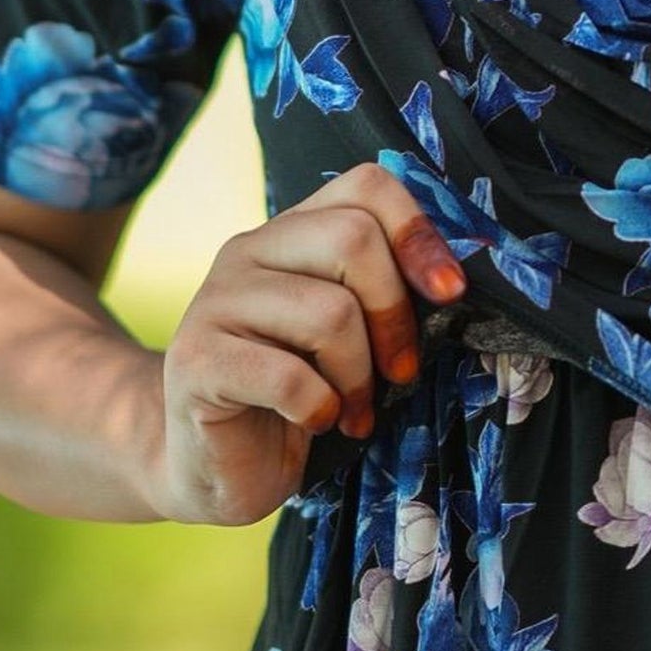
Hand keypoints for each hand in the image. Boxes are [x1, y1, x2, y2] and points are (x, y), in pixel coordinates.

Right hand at [143, 163, 464, 528]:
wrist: (216, 465)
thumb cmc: (300, 397)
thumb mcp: (350, 333)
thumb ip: (385, 293)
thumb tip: (455, 282)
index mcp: (291, 232)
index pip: (366, 185)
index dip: (419, 233)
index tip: (449, 292)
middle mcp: (247, 250)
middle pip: (353, 239)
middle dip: (394, 315)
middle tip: (399, 372)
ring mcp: (215, 302)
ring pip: (329, 312)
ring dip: (359, 376)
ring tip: (354, 411)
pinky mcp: (195, 361)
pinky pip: (290, 377)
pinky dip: (321, 410)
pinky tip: (314, 424)